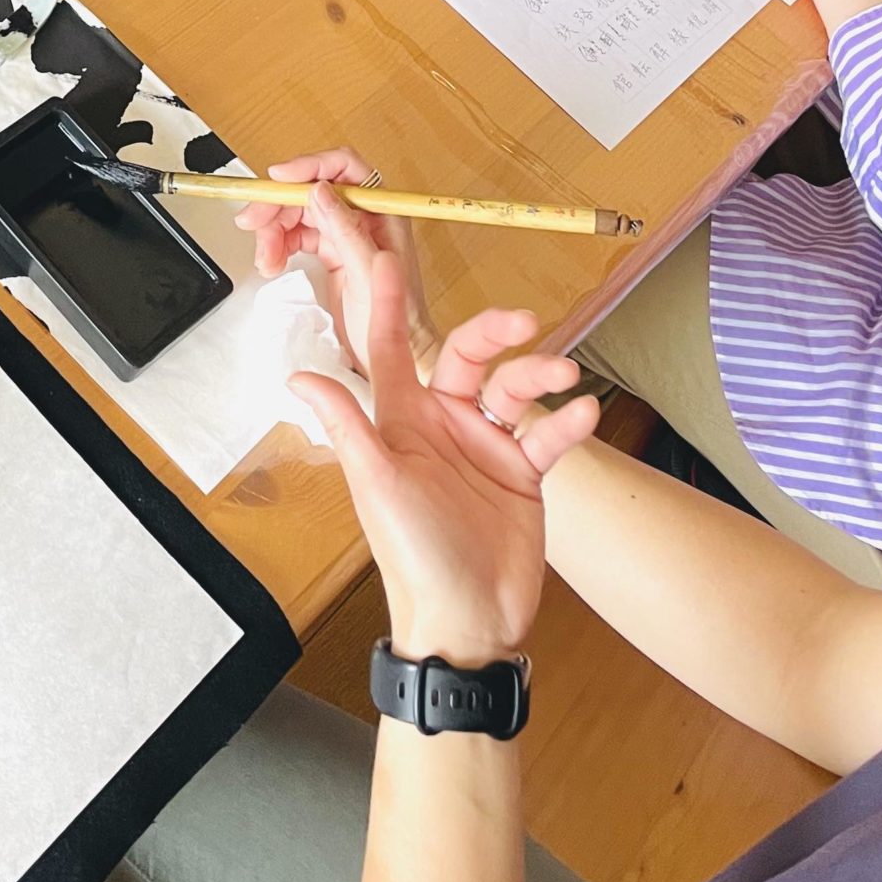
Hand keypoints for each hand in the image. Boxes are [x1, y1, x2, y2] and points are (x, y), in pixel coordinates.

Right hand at [236, 147, 436, 372]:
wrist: (400, 353)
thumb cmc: (398, 318)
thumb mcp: (368, 273)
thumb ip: (345, 230)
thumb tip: (319, 191)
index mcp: (379, 211)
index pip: (343, 168)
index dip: (309, 167)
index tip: (278, 179)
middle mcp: (361, 216)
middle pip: (311, 191)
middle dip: (279, 205)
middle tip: (253, 222)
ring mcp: (345, 233)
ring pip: (299, 213)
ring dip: (274, 231)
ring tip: (265, 259)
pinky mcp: (331, 251)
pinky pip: (298, 235)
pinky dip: (279, 245)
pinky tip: (272, 263)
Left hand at [291, 188, 596, 665]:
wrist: (467, 621)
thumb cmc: (412, 556)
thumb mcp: (378, 485)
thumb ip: (348, 426)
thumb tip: (297, 374)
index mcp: (401, 423)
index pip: (391, 351)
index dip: (387, 307)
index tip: (388, 261)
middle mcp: (443, 426)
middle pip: (468, 357)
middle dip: (493, 331)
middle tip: (522, 321)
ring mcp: (485, 448)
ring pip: (513, 389)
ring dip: (538, 372)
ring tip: (563, 371)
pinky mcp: (523, 474)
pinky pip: (547, 434)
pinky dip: (567, 420)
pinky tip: (584, 411)